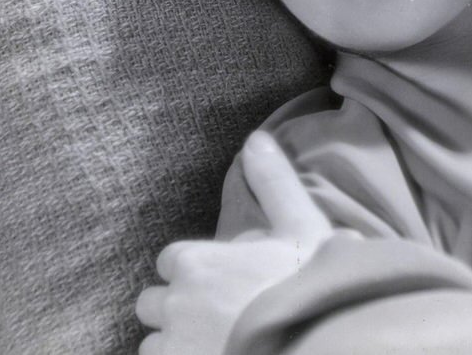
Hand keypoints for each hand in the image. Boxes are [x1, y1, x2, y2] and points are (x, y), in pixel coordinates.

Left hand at [136, 132, 334, 354]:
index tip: (223, 278)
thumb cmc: (307, 286)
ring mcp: (174, 348)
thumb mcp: (300, 225)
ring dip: (177, 342)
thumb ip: (273, 181)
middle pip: (152, 303)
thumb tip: (256, 138)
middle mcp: (175, 305)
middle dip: (177, 307)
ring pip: (155, 343)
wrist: (318, 342)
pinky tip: (217, 354)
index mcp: (195, 263)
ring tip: (217, 338)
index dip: (194, 268)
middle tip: (219, 313)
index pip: (170, 260)